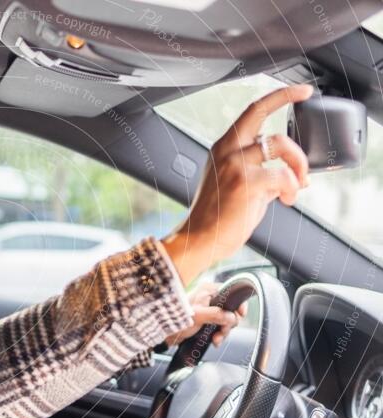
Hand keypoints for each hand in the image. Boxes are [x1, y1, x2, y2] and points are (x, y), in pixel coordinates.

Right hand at [161, 84, 313, 285]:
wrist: (198, 240)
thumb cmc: (216, 218)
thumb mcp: (237, 186)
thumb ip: (260, 172)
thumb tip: (293, 175)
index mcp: (223, 149)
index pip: (250, 112)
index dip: (278, 96)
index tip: (300, 91)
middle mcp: (227, 151)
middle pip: (261, 112)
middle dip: (287, 99)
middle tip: (307, 98)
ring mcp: (235, 165)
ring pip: (281, 145)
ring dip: (298, 165)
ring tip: (297, 185)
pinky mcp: (246, 182)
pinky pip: (284, 176)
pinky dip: (292, 189)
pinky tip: (286, 200)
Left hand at [163, 282, 247, 347]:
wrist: (164, 334)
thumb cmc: (175, 320)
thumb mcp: (198, 316)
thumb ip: (216, 315)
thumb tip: (231, 317)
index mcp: (207, 290)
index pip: (231, 292)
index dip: (237, 304)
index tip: (240, 315)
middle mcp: (209, 297)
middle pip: (230, 309)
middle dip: (228, 324)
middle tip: (221, 332)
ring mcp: (208, 309)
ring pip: (226, 320)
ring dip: (223, 331)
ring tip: (216, 339)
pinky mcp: (206, 319)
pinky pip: (219, 326)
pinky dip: (219, 334)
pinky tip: (214, 340)